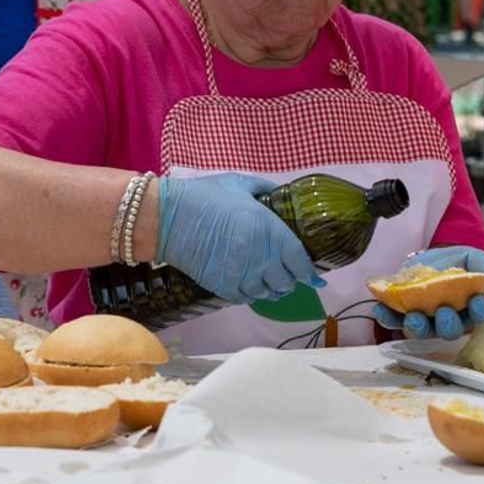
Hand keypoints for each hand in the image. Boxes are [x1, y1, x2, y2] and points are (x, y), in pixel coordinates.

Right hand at [156, 173, 322, 302]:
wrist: (166, 217)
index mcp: (268, 229)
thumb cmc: (205, 196)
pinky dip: (251, 296)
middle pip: (285, 281)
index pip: (298, 260)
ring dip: (272, 290)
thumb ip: (265, 189)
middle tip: (290, 277)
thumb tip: (279, 193)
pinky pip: (244, 299)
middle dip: (290, 281)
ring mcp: (240, 273)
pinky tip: (251, 288)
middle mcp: (259, 256)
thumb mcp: (240, 184)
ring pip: (266, 293)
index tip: (317, 279)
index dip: (310, 273)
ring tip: (272, 285)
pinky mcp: (220, 285)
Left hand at [371, 246, 483, 340]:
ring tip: (412, 316)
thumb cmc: (458, 262)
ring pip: (423, 330)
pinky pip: (395, 321)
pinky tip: (380, 308)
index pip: (480, 315)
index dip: (480, 312)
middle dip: (447, 323)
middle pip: (451, 330)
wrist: (433, 257)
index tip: (477, 302)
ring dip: (417, 326)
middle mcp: (450, 319)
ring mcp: (426, 320)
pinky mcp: (404, 316)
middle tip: (444, 311)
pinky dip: (387, 316)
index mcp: (471, 308)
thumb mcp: (474, 259)